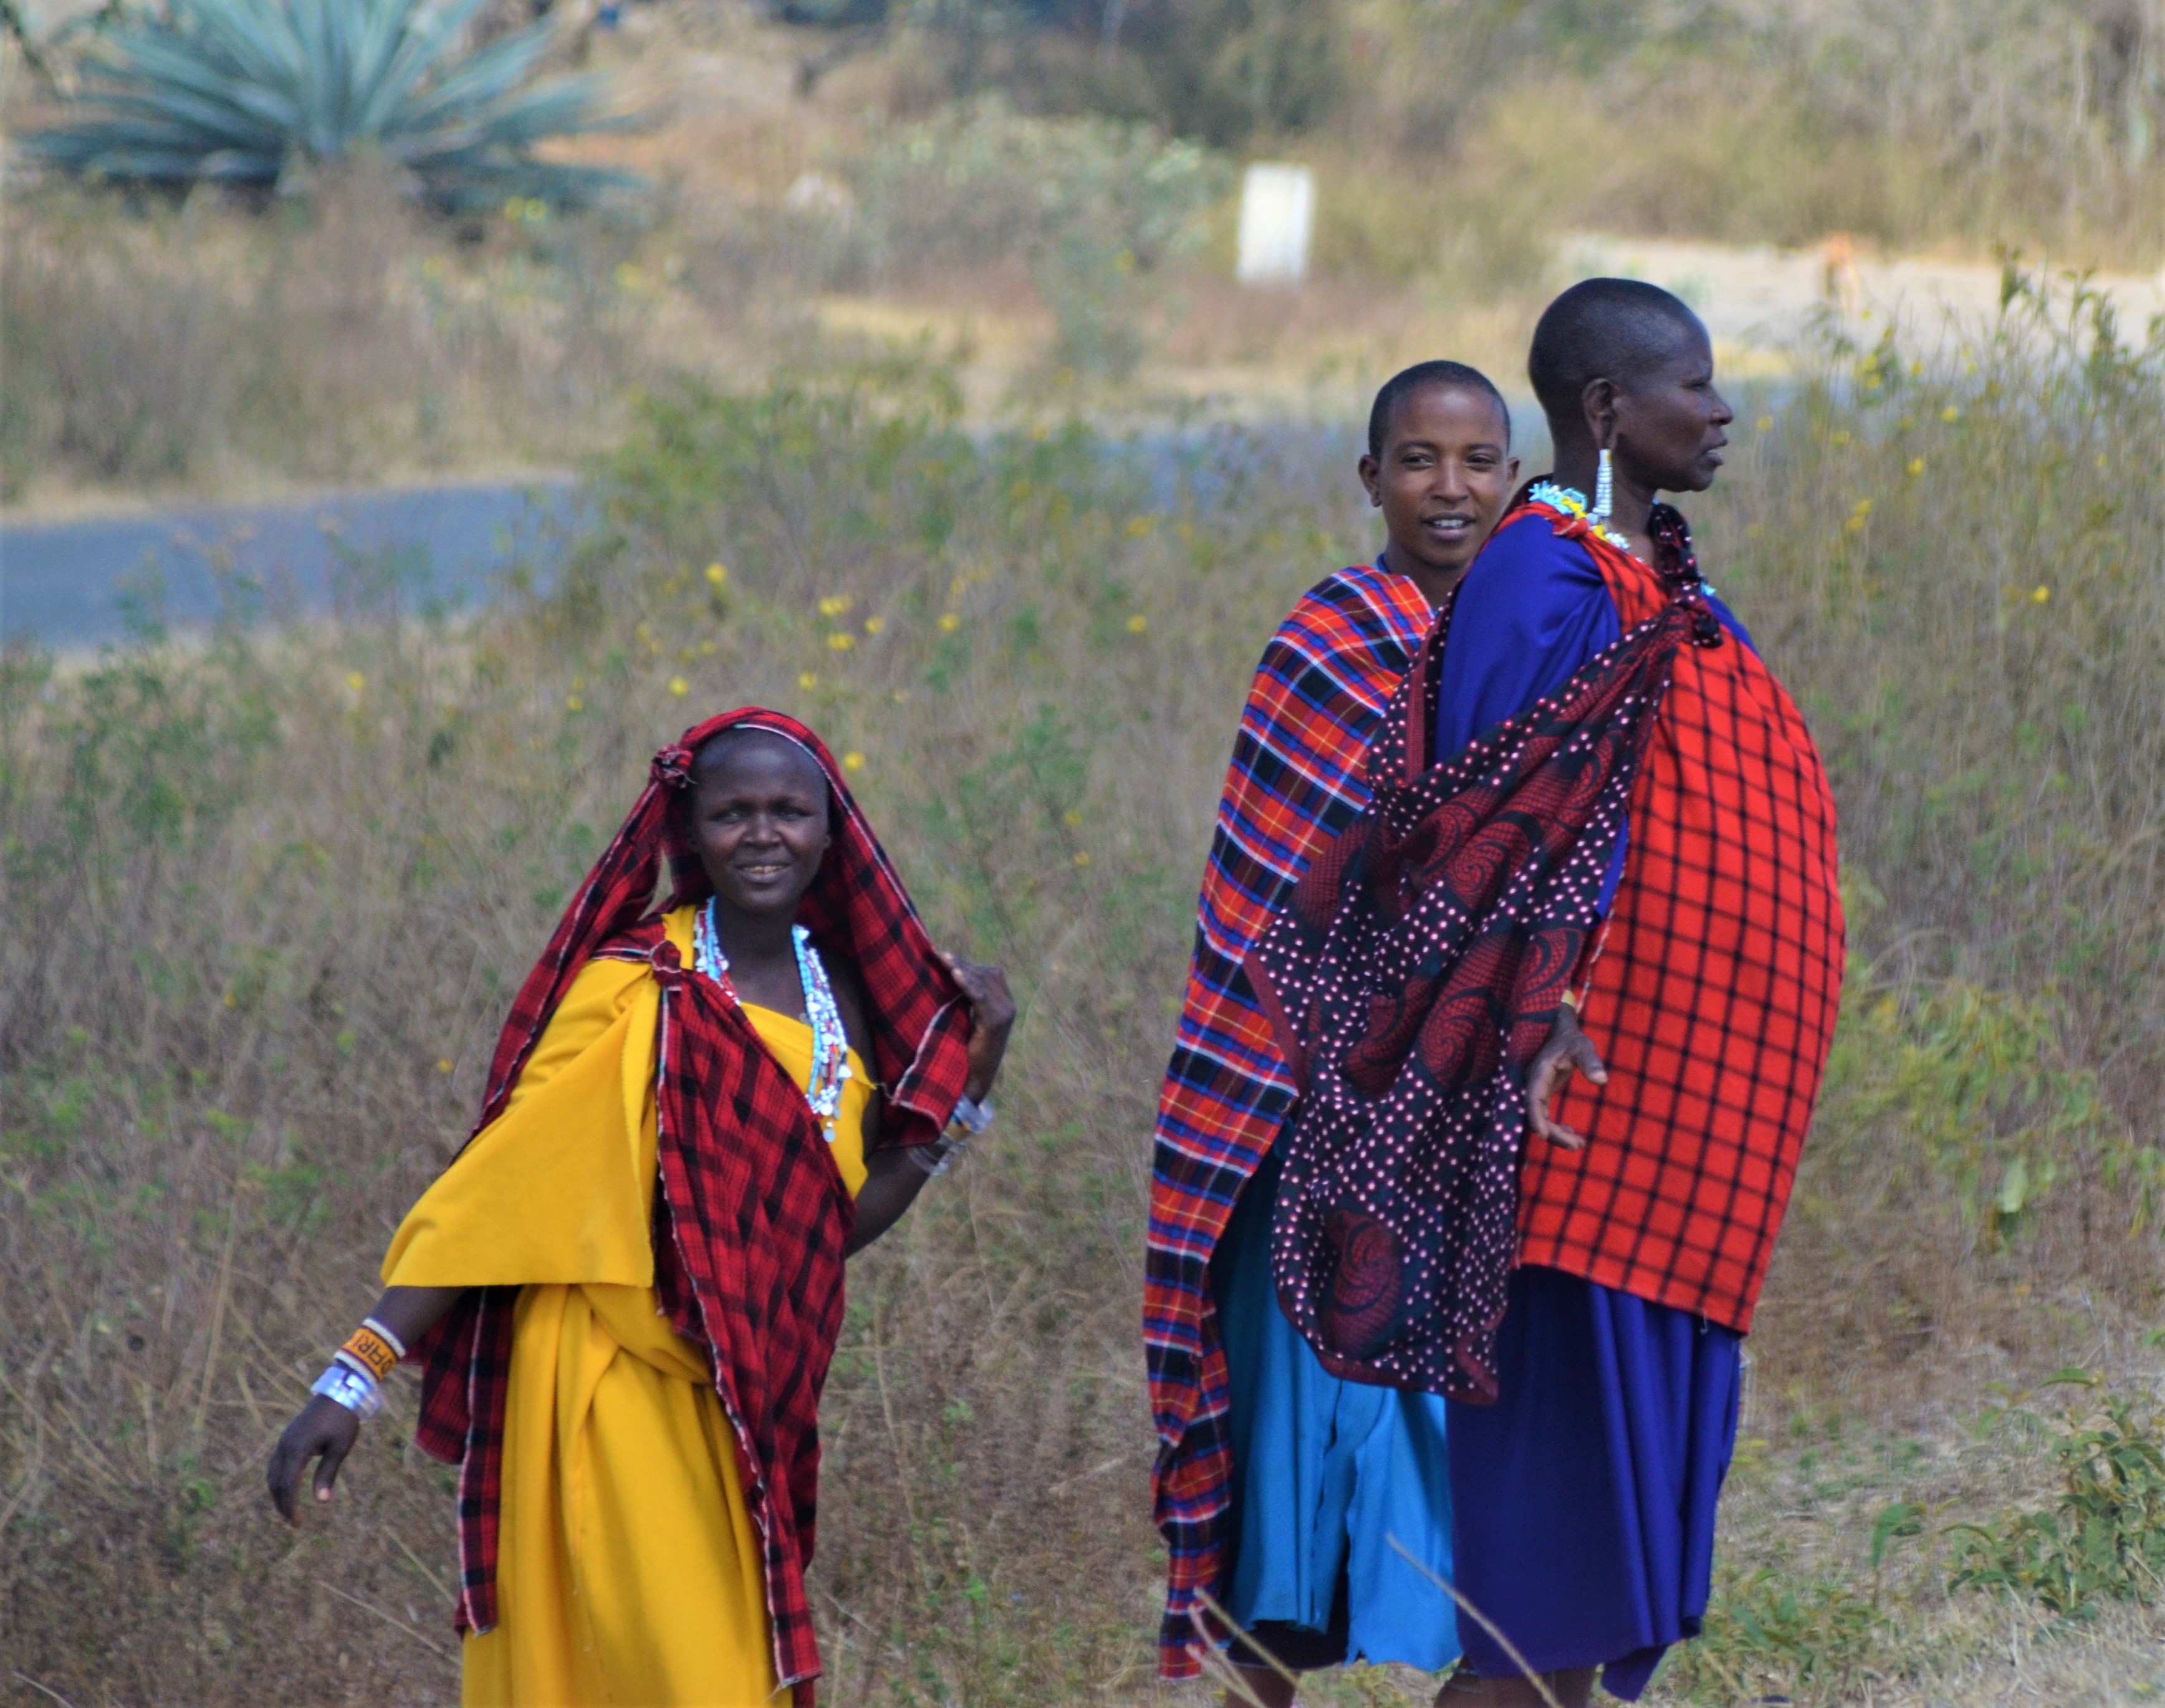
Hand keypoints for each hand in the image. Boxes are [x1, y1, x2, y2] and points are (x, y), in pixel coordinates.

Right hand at [266, 1394, 360, 1523]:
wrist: (340, 1392)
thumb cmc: (343, 1420)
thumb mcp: (340, 1448)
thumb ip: (328, 1474)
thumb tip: (321, 1501)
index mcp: (297, 1449)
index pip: (287, 1485)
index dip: (290, 1506)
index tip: (297, 1523)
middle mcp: (285, 1445)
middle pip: (275, 1482)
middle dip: (282, 1504)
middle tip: (293, 1522)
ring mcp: (284, 1441)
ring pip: (273, 1474)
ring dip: (278, 1493)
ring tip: (288, 1510)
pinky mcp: (288, 1438)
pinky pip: (277, 1464)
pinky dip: (279, 1480)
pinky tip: (287, 1489)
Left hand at [938, 949, 1014, 1101]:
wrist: (974, 1079)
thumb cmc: (967, 1050)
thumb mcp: (968, 1019)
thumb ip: (968, 1000)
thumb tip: (952, 974)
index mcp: (1004, 1004)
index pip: (989, 975)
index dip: (967, 964)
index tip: (945, 955)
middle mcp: (1009, 1006)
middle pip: (986, 975)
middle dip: (962, 964)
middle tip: (940, 955)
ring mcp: (1004, 1014)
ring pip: (983, 983)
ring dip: (962, 970)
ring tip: (944, 960)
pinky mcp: (995, 1024)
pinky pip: (980, 998)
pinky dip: (968, 985)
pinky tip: (955, 975)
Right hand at [1525, 1003, 1606, 1150]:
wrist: (1557, 1030)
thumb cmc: (1571, 1038)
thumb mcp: (1582, 1046)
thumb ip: (1591, 1061)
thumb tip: (1602, 1081)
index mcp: (1538, 1073)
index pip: (1533, 1100)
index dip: (1536, 1119)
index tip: (1544, 1136)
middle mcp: (1533, 1084)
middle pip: (1536, 1115)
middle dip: (1554, 1134)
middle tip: (1577, 1146)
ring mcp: (1536, 1090)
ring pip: (1540, 1119)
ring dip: (1556, 1134)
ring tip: (1579, 1144)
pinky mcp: (1542, 1094)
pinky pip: (1544, 1116)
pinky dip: (1556, 1127)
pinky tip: (1574, 1133)